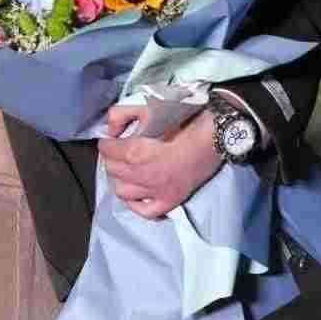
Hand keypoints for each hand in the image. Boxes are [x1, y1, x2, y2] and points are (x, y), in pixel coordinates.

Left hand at [98, 104, 224, 219]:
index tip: (111, 138)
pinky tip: (137, 192)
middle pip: (112, 170)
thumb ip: (121, 115)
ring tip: (126, 169)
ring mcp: (157, 192)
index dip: (106, 142)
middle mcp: (143, 175)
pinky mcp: (171, 200)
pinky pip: (145, 211)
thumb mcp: (148, 108)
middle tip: (119, 151)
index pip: (106, 150)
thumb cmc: (183, 119)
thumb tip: (109, 129)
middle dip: (112, 158)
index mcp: (136, 152)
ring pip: (122, 192)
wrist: (214, 134)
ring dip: (120, 179)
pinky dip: (136, 203)